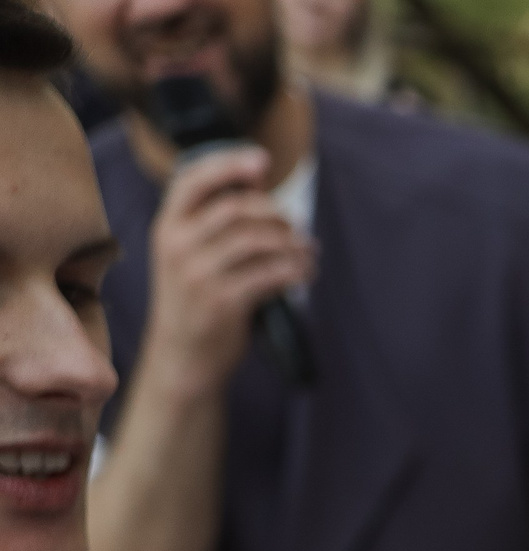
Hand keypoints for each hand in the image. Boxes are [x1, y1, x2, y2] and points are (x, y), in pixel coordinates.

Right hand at [138, 148, 313, 401]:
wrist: (182, 357)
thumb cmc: (194, 301)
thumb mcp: (187, 256)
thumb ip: (213, 223)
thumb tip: (257, 182)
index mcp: (166, 228)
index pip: (192, 181)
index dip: (228, 165)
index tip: (263, 161)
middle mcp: (177, 247)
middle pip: (237, 210)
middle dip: (276, 214)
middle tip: (297, 226)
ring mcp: (198, 275)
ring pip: (258, 241)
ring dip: (293, 243)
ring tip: (308, 252)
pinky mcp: (223, 302)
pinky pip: (271, 275)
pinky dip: (296, 270)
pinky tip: (306, 273)